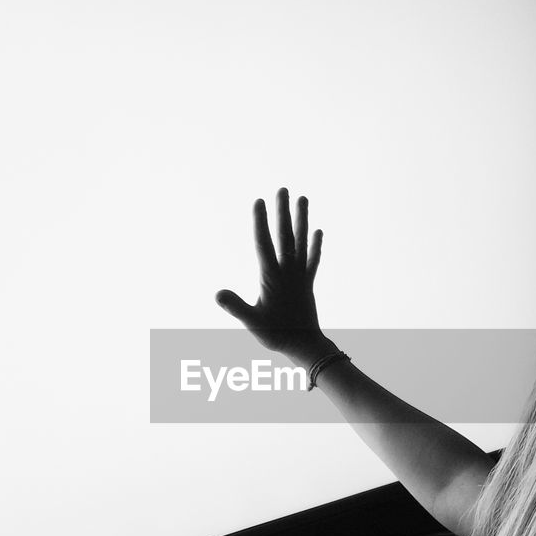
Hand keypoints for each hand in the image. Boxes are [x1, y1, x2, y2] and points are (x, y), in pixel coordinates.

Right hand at [216, 187, 335, 366]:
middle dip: (283, 212)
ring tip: (302, 198)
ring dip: (302, 219)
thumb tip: (217, 293)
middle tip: (283, 188)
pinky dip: (315, 245)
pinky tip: (318, 230)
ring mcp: (300, 276)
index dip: (260, 222)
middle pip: (285, 236)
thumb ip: (235, 307)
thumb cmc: (276, 335)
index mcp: (272, 277)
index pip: (264, 244)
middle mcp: (288, 272)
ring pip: (302, 242)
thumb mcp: (251, 322)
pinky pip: (312, 260)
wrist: (305, 347)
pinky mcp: (308, 283)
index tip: (259, 201)